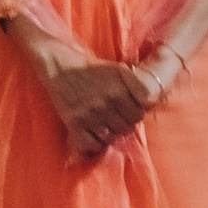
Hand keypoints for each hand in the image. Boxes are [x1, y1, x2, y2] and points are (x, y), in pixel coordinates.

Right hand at [24, 36, 155, 158]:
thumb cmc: (88, 67)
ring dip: (111, 133)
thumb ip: (134, 83)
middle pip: (130, 124)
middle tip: (117, 116)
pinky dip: (94, 143)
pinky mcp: (74, 122)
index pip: (144, 106)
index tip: (132, 106)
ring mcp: (91, 113)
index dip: (140, 108)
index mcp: (119, 84)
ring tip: (105, 124)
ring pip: (112, 135)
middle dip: (126, 122)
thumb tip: (151, 100)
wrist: (57, 64)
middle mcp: (107, 100)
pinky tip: (93, 133)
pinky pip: (91, 143)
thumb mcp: (115, 69)